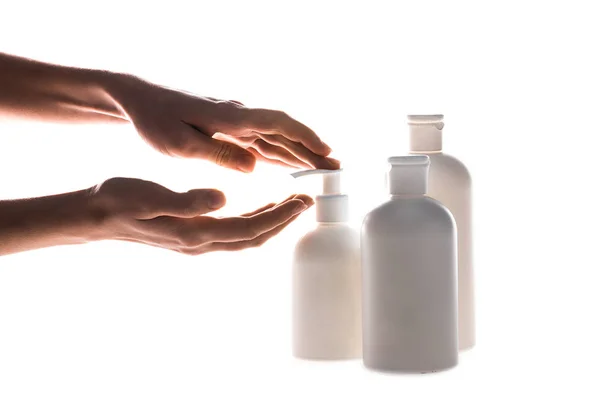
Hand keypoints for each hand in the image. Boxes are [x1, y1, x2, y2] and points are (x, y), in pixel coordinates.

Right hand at [90, 177, 312, 254]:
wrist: (98, 216)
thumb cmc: (121, 200)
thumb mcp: (151, 196)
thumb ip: (188, 201)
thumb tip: (223, 199)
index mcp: (195, 232)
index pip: (249, 228)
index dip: (279, 216)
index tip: (302, 199)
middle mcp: (201, 242)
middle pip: (254, 238)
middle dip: (283, 221)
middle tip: (306, 201)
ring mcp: (197, 242)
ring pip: (245, 238)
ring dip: (271, 223)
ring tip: (290, 204)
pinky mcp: (193, 236)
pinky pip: (233, 234)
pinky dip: (253, 222)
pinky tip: (260, 209)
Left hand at [107, 74, 339, 171]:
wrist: (139, 98)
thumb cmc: (155, 120)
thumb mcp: (179, 143)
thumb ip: (217, 154)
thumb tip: (254, 166)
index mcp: (232, 117)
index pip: (279, 124)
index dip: (306, 138)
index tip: (328, 154)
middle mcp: (240, 116)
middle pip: (285, 132)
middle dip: (312, 150)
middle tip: (338, 170)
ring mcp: (236, 122)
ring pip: (276, 138)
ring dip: (300, 152)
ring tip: (324, 168)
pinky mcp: (229, 128)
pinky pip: (261, 142)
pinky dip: (280, 153)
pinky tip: (290, 163)